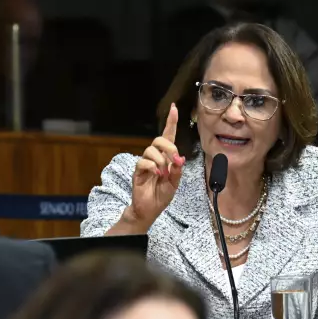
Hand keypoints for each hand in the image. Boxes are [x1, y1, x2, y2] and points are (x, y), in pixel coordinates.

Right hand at [126, 103, 185, 226]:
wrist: (149, 210)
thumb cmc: (161, 196)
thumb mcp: (174, 184)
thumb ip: (177, 171)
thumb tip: (179, 158)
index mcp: (166, 158)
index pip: (168, 136)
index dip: (171, 122)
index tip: (174, 108)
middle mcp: (155, 157)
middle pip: (159, 140)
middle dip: (169, 147)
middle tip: (174, 160)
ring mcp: (146, 163)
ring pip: (151, 149)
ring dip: (161, 160)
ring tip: (163, 173)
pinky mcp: (138, 171)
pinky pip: (143, 161)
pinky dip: (152, 166)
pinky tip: (157, 174)